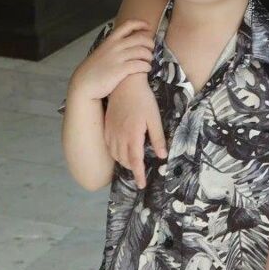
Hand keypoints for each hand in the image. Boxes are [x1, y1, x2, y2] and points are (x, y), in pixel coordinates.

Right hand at [70, 20, 153, 102]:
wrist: (84, 84)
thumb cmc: (94, 70)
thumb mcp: (102, 52)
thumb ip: (113, 46)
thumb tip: (126, 42)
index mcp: (110, 40)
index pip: (127, 25)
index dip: (140, 24)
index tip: (148, 27)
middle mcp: (115, 46)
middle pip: (139, 39)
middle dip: (149, 43)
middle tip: (152, 49)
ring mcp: (118, 58)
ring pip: (142, 52)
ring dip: (149, 56)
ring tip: (149, 61)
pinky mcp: (120, 70)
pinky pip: (139, 65)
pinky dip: (146, 66)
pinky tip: (147, 68)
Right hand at [105, 73, 166, 189]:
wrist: (125, 84)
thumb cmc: (143, 99)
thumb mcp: (155, 118)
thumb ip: (158, 138)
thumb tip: (162, 155)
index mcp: (133, 135)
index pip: (135, 161)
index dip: (139, 175)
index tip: (141, 185)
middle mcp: (119, 136)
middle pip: (124, 160)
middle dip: (133, 168)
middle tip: (141, 171)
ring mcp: (111, 131)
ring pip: (115, 154)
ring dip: (124, 161)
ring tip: (133, 162)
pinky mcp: (106, 126)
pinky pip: (109, 145)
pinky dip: (115, 152)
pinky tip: (121, 150)